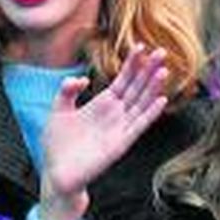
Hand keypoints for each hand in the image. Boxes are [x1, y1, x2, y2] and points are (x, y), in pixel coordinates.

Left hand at [38, 46, 169, 219]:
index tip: (142, 46)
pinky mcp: (120, 144)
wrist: (56, 173)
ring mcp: (119, 128)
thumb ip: (67, 91)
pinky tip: (161, 99)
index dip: (132, 64)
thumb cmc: (57, 144)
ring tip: (164, 70)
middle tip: (162, 51)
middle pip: (137, 88)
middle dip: (149, 70)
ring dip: (153, 87)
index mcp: (101, 104)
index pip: (122, 80)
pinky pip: (139, 126)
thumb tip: (82, 79)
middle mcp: (115, 114)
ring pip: (141, 103)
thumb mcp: (58, 110)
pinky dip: (150, 113)